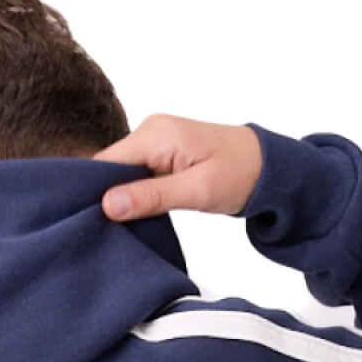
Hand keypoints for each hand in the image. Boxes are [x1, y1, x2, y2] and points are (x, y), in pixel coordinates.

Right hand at [95, 116, 263, 221]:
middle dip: (108, 198)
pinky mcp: (162, 152)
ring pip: (122, 173)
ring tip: (124, 225)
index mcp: (156, 134)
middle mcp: (151, 131)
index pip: (105, 164)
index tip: (92, 223)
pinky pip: (137, 173)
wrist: (269, 166)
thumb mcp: (197, 191)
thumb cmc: (240, 175)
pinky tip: (139, 213)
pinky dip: (136, 193)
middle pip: (110, 168)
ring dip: (123, 198)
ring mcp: (156, 140)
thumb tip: (108, 204)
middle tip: (109, 231)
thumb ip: (151, 197)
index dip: (95, 193)